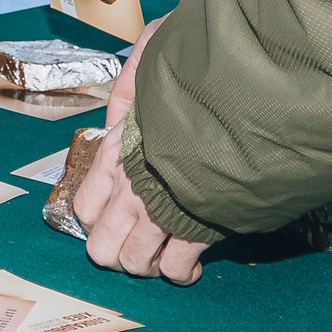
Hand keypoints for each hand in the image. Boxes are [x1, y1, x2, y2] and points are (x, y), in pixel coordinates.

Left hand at [73, 17, 209, 283]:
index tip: (118, 213)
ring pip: (135, 264)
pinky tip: (192, 262)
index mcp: (117, 151)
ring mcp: (160, 212)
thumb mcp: (154, 60)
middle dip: (118, 252)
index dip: (96, 219)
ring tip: (166, 250)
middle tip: (140, 242)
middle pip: (101, 248)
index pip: (83, 207)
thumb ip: (133, 84)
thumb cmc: (200, 75)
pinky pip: (176, 268)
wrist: (247, 97)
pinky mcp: (196, 228)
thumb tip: (121, 108)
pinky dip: (182, 271)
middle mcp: (130, 188)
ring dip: (149, 263)